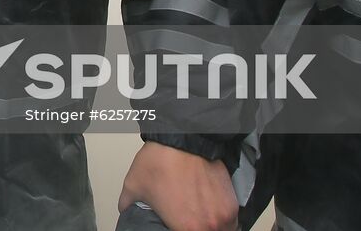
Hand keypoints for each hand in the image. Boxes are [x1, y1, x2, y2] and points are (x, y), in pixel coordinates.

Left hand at [118, 142, 236, 230]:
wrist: (182, 138)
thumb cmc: (160, 161)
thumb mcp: (133, 186)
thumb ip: (129, 205)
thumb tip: (127, 209)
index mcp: (186, 229)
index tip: (176, 227)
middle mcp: (209, 226)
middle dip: (195, 230)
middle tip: (187, 222)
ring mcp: (224, 215)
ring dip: (211, 228)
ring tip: (199, 219)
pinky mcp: (233, 202)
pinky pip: (231, 220)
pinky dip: (221, 219)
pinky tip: (209, 210)